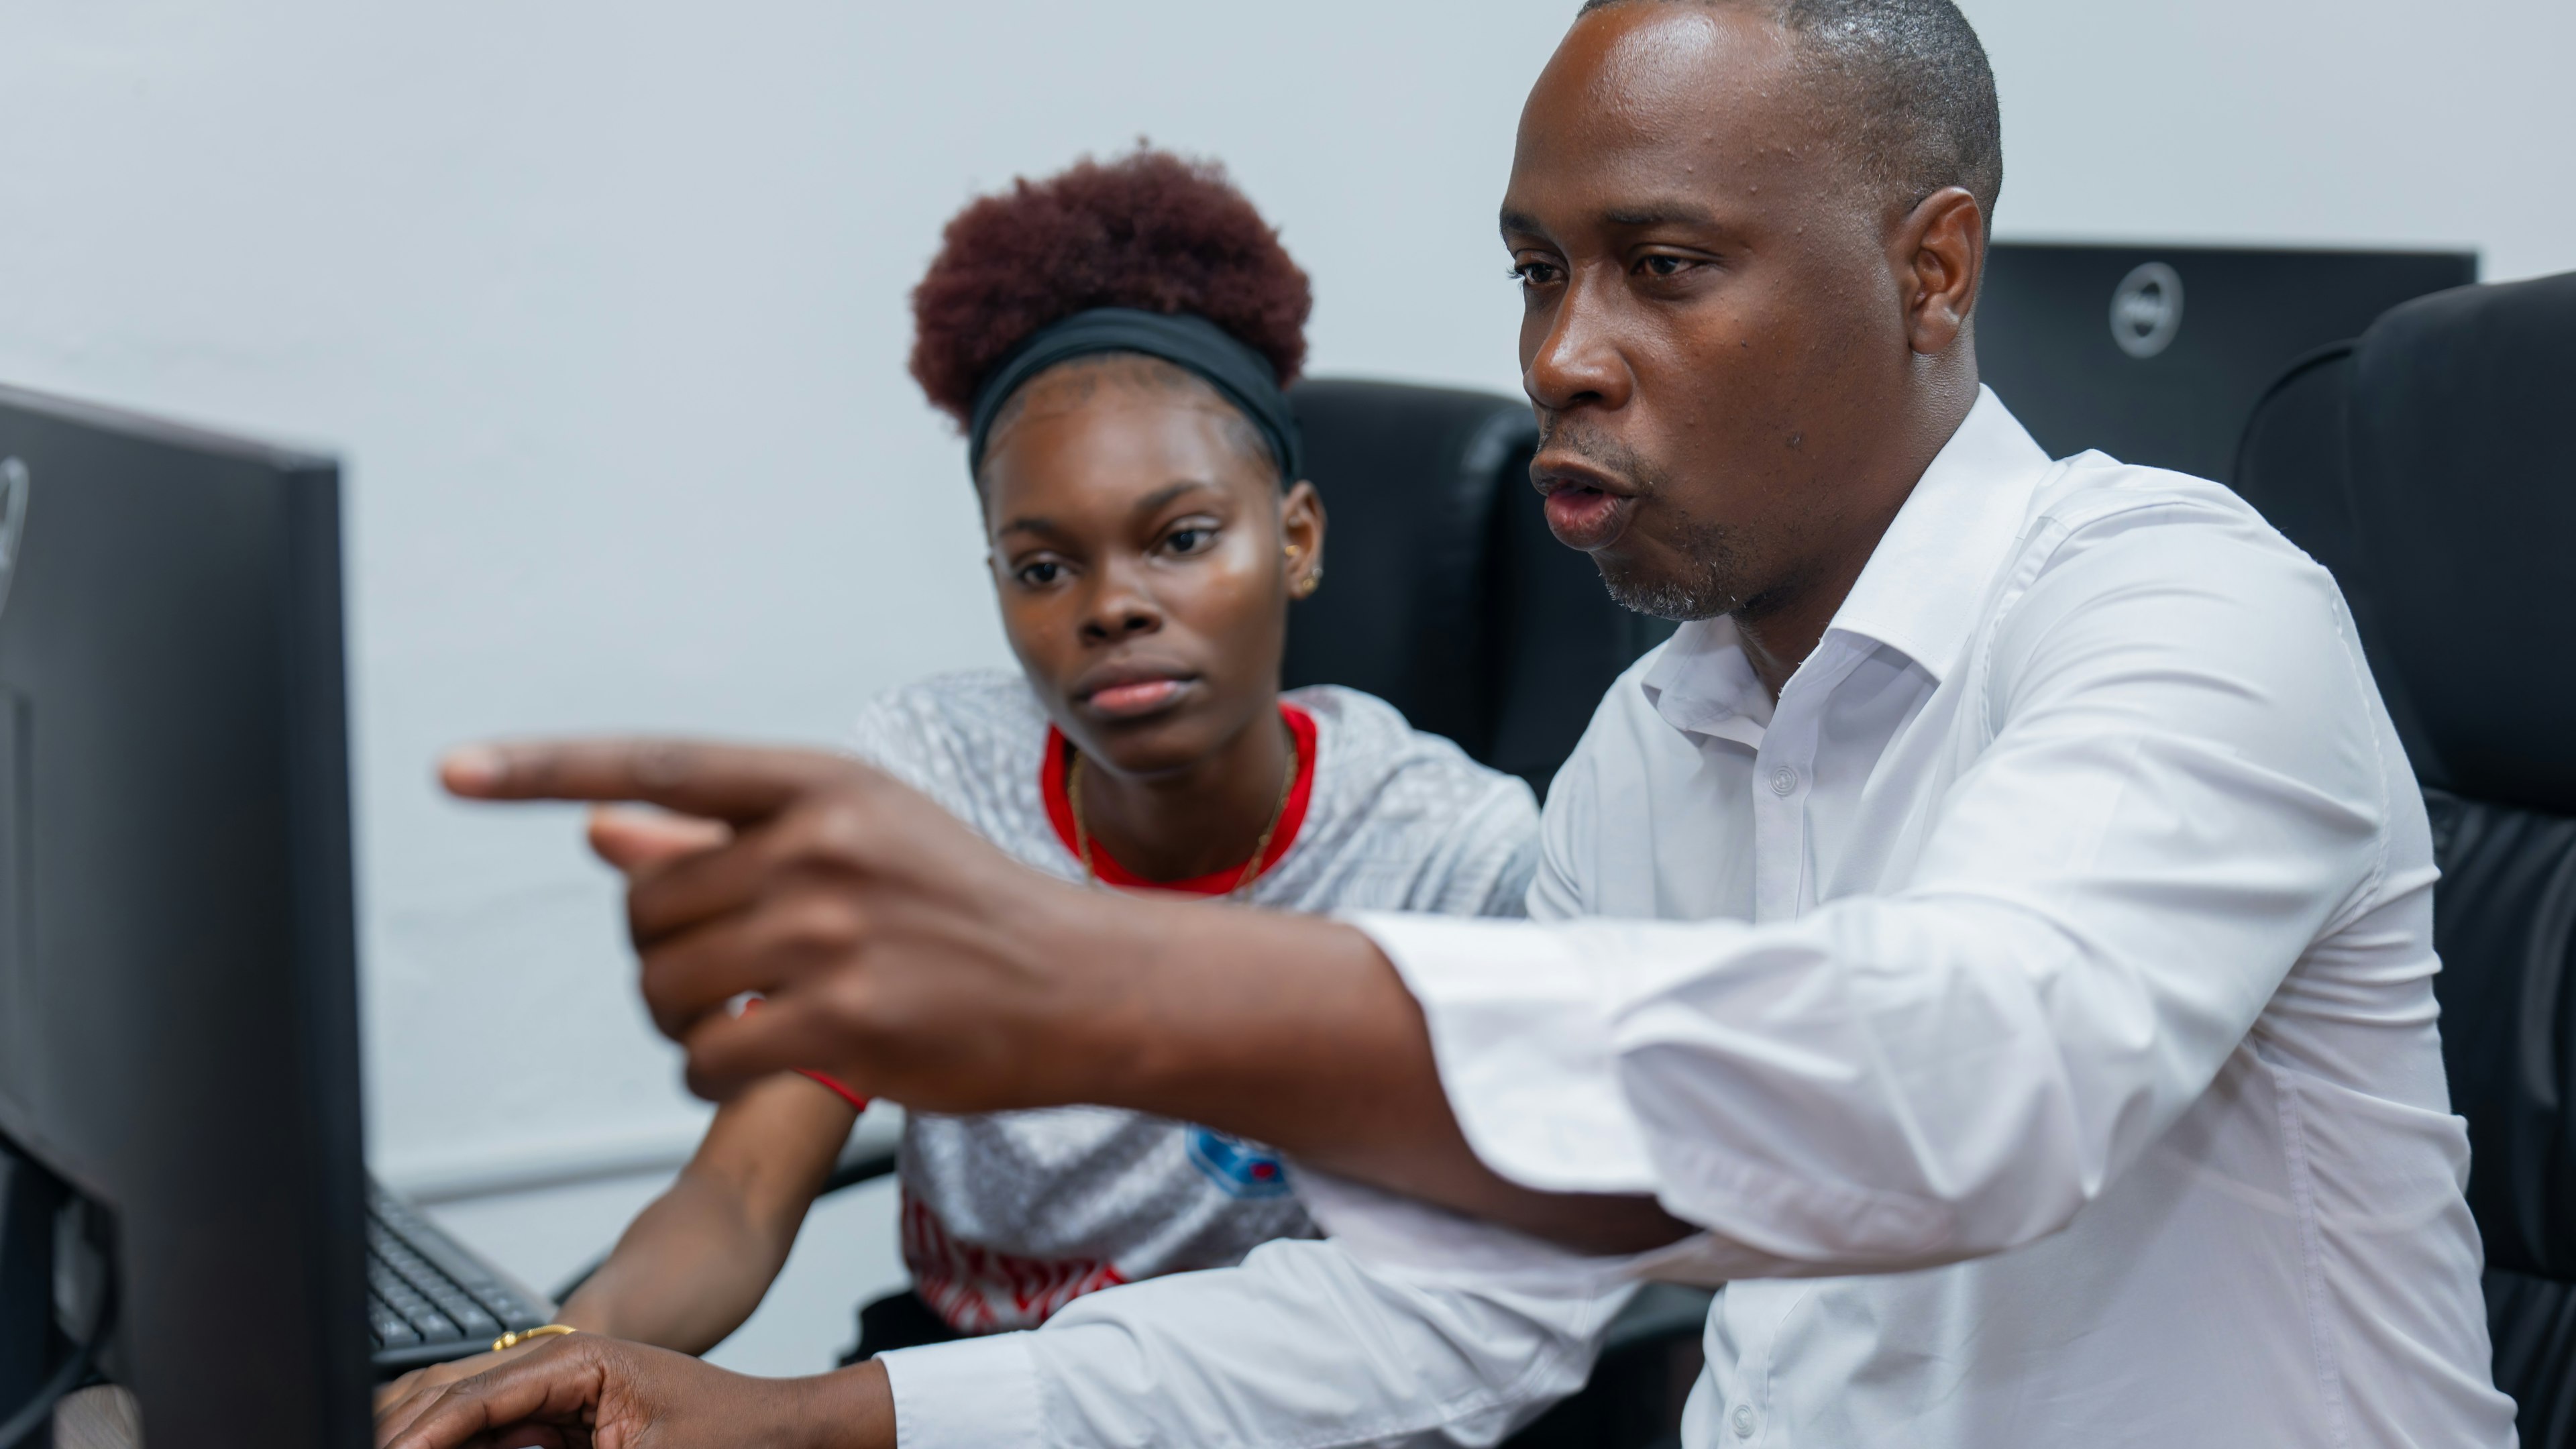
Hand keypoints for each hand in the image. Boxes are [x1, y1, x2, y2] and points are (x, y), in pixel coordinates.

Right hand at [373, 1333, 892, 1448]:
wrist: (785, 1430)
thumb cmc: (734, 1435)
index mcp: (579, 1360)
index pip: (474, 1397)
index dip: (420, 1435)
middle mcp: (560, 1366)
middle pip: (450, 1396)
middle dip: (400, 1430)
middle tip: (348, 1439)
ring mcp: (558, 1392)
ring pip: (461, 1413)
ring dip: (424, 1436)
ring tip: (372, 1440)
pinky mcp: (562, 1421)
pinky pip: (493, 1430)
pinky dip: (459, 1442)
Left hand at [442, 737, 1692, 1255]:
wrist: (1087, 982)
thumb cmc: (968, 907)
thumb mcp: (860, 837)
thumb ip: (725, 831)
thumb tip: (602, 828)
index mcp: (820, 783)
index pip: (657, 763)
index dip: (544, 767)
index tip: (453, 768)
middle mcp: (821, 843)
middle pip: (645, 906)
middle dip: (664, 951)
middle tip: (732, 967)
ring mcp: (833, 932)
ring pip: (664, 986)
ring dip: (685, 1015)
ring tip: (759, 1010)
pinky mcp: (843, 1021)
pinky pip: (703, 1056)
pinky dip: (715, 1068)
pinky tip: (777, 1054)